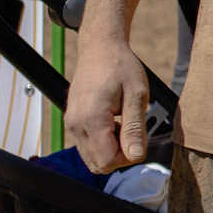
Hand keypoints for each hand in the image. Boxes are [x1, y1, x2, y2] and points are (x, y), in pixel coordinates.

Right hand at [67, 30, 150, 171]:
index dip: (129, 157)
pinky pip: (89, 145)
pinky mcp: (73, 121)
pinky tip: (115, 122)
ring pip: (93, 157)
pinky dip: (104, 141)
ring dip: (112, 148)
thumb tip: (136, 156)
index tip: (141, 138)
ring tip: (124, 123)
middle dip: (121, 155)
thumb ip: (135, 128)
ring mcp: (72, 124)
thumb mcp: (137, 96)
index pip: (108, 161)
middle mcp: (76, 124)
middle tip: (134, 130)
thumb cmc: (120, 67)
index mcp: (91, 118)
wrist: (101, 48)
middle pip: (99, 164)